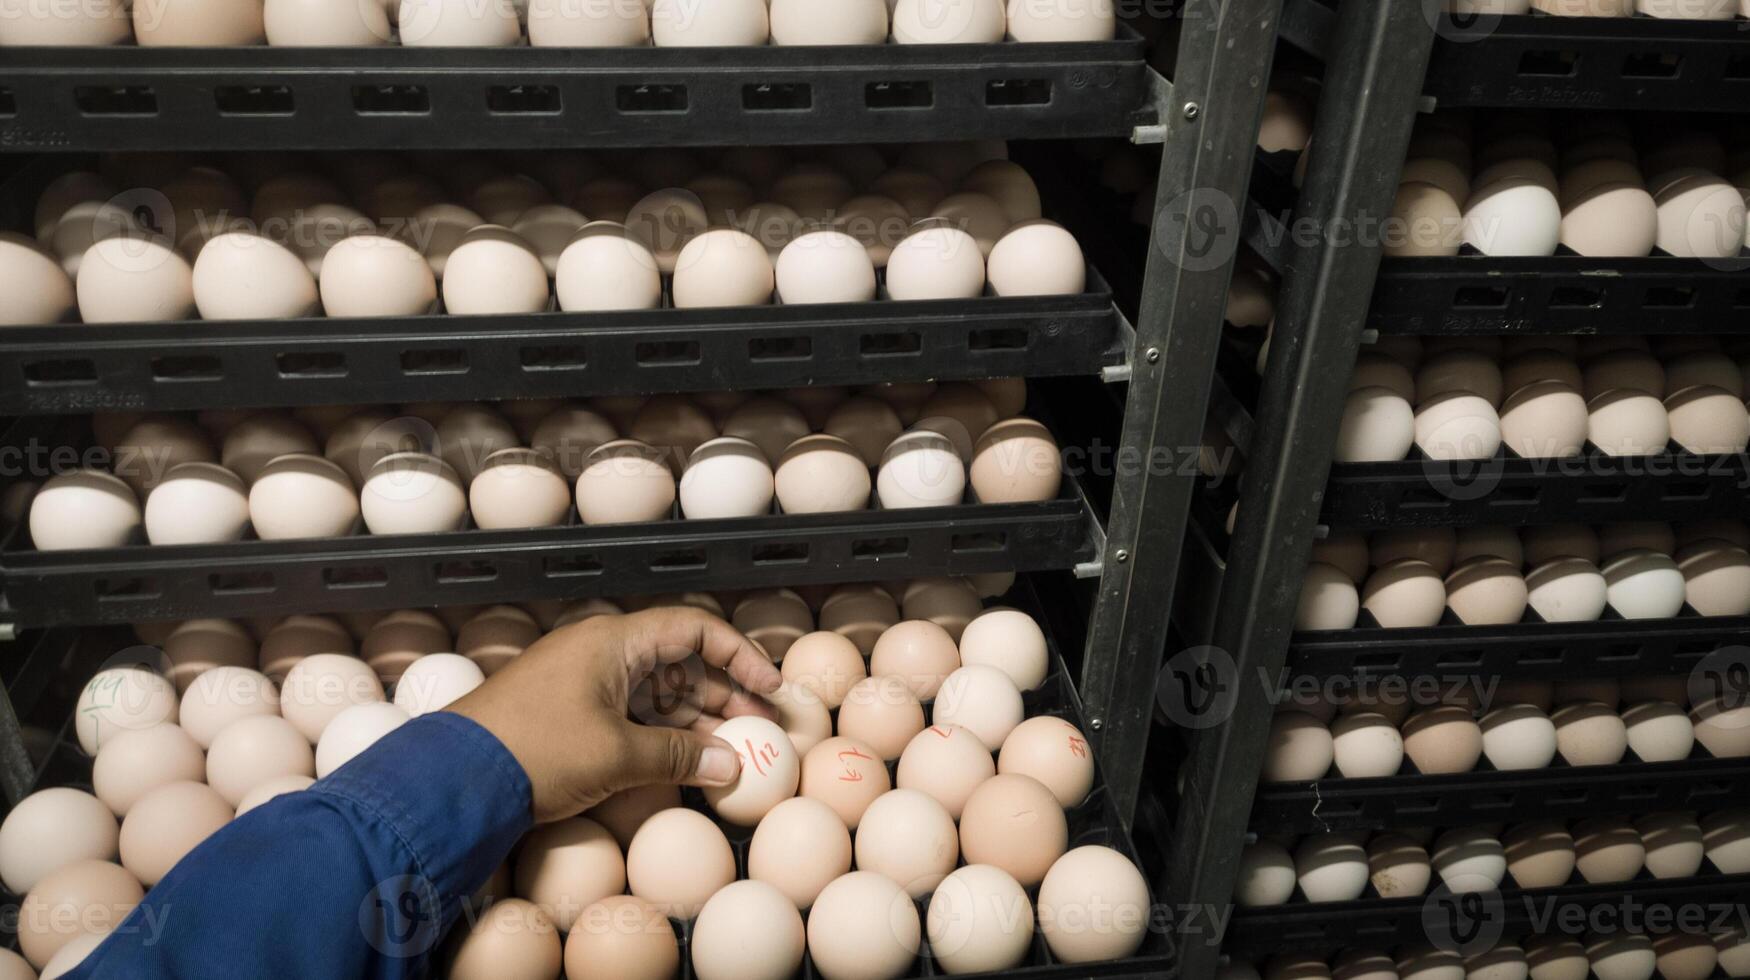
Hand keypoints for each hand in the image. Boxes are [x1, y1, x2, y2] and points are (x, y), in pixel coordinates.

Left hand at [449, 606, 781, 822]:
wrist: (454, 778)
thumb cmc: (536, 750)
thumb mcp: (617, 755)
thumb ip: (680, 755)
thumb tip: (729, 764)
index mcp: (613, 640)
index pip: (694, 629)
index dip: (739, 655)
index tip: (769, 686)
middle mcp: (601, 652)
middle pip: (681, 661)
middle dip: (726, 693)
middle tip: (761, 725)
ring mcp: (585, 683)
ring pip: (659, 691)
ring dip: (698, 718)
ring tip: (734, 748)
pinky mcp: (571, 714)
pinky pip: (633, 713)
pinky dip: (665, 733)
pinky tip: (690, 759)